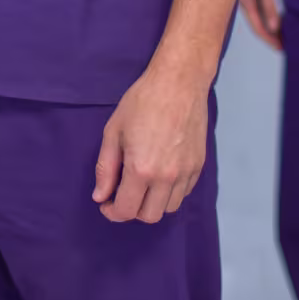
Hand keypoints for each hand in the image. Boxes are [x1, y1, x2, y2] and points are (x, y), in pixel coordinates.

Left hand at [92, 68, 209, 223]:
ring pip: (169, 208)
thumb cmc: (143, 101)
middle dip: (132, 210)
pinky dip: (170, 192)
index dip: (112, 212)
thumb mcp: (114, 131)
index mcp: (141, 169)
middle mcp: (166, 177)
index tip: (106, 203)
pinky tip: (160, 174)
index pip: (126, 210)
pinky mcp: (198, 165)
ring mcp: (185, 172)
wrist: (179, 82)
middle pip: (148, 216)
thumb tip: (100, 196)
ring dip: (152, 203)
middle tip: (123, 193)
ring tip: (142, 184)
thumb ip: (105, 168)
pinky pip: (184, 193)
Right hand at [237, 0, 282, 50]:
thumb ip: (269, 6)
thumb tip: (274, 28)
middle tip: (284, 43)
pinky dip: (267, 9)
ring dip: (269, 22)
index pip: (259, 28)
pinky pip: (258, 1)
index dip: (270, 40)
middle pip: (257, 22)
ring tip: (282, 30)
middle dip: (270, 34)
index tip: (282, 49)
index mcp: (245, 2)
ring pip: (257, 12)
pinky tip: (275, 10)